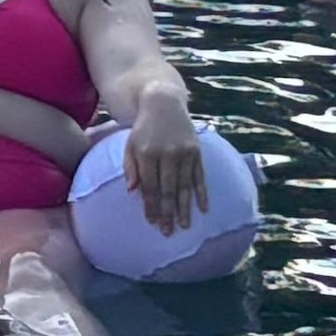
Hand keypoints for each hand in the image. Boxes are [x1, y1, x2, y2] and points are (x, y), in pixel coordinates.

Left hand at [122, 91, 202, 229]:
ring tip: (185, 226)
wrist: (163, 103)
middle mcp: (167, 153)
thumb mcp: (130, 145)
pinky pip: (201, 176)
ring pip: (185, 186)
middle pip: (168, 189)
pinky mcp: (197, 151)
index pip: (150, 186)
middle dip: (168, 213)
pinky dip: (203, 193)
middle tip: (168, 232)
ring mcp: (184, 152)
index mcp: (147, 153)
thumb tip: (132, 192)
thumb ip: (130, 168)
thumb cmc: (143, 129)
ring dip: (185, 208)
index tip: (152, 222)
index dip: (151, 206)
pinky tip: (204, 208)